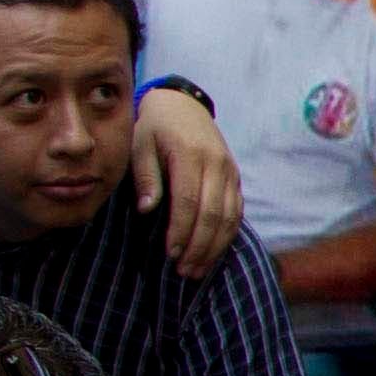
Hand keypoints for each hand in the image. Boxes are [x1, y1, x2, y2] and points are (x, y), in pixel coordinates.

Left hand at [129, 85, 243, 275]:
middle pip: (213, 213)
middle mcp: (216, 163)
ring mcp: (230, 171)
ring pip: (229, 216)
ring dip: (214, 247)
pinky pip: (236, 212)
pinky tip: (212, 252)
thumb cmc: (153, 128)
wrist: (182, 105)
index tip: (170, 253)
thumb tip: (148, 210)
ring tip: (196, 269)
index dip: (181, 230)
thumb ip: (145, 176)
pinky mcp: (235, 178)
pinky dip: (226, 235)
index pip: (189, 200)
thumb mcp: (139, 145)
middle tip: (183, 270)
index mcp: (189, 154)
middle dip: (199, 246)